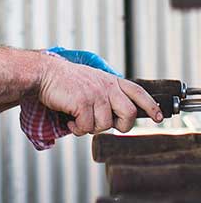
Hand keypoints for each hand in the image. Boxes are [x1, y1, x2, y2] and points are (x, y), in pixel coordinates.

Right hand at [38, 50, 162, 134]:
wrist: (43, 73)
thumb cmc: (64, 80)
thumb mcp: (90, 80)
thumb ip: (105, 92)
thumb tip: (114, 115)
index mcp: (109, 80)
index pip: (137, 91)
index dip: (150, 105)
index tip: (157, 117)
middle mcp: (106, 87)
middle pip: (128, 113)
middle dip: (120, 125)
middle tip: (103, 125)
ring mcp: (95, 94)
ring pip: (105, 124)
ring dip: (90, 128)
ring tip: (78, 120)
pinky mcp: (82, 103)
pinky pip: (86, 127)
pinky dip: (77, 129)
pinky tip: (70, 121)